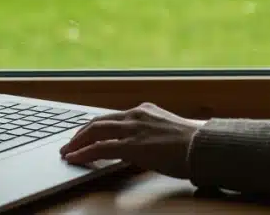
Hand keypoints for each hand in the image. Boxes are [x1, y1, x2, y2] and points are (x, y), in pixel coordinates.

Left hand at [59, 102, 202, 178]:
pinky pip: (100, 148)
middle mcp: (136, 115)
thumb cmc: (193, 144)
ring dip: (77, 142)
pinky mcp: (132, 146)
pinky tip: (74, 158)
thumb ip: (153, 135)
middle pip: (99, 122)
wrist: (203, 146)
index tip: (86, 133)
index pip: (113, 117)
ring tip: (66, 151)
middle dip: (81, 133)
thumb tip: (146, 147)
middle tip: (69, 143)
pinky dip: (84, 153)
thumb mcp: (169, 132)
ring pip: (95, 131)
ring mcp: (133, 129)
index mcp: (145, 111)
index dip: (96, 127)